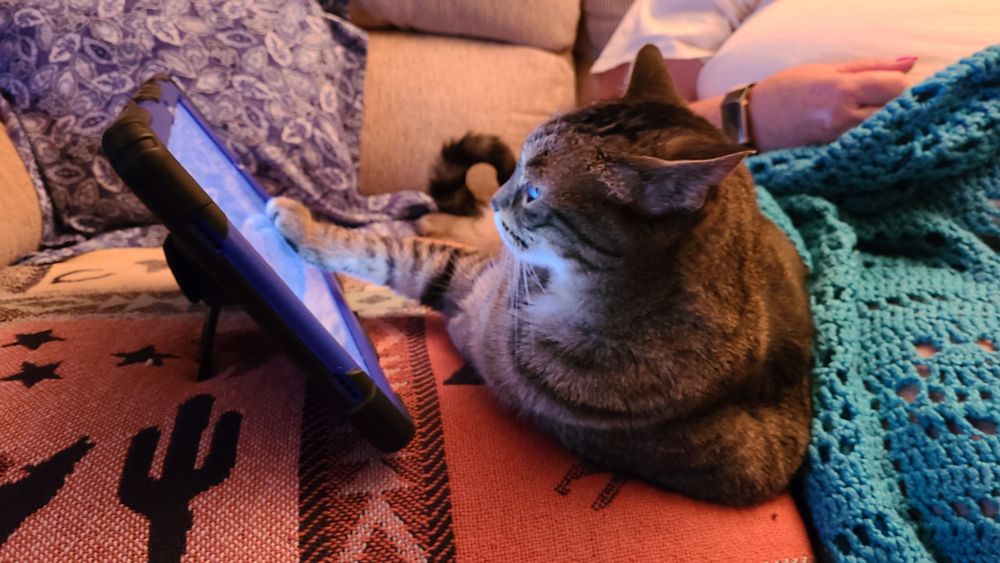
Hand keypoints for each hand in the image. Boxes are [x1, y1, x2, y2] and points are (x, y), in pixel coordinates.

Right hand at [748, 57, 916, 150]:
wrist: (750, 123)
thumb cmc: (785, 92)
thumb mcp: (825, 70)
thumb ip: (870, 66)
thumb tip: (910, 63)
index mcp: (841, 90)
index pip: (895, 87)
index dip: (899, 85)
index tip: (888, 86)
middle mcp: (842, 117)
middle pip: (895, 111)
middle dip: (895, 106)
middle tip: (878, 103)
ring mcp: (838, 140)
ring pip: (883, 132)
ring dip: (883, 124)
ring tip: (866, 118)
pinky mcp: (834, 156)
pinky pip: (866, 146)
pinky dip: (868, 139)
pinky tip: (857, 135)